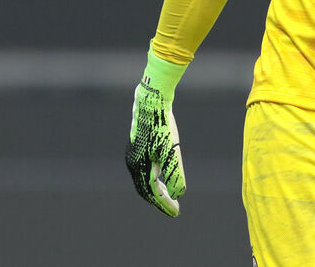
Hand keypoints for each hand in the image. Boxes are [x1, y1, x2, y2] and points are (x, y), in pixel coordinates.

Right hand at [125, 52, 187, 216]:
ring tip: (169, 197)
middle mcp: (133, 163)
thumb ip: (176, 173)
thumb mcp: (172, 150)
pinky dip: (153, 179)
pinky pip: (143, 170)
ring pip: (143, 180)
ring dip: (156, 190)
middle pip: (145, 190)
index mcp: (139, 167)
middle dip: (159, 201)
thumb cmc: (162, 126)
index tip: (177, 213)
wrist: (152, 101)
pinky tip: (162, 177)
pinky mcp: (137, 146)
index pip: (152, 193)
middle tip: (174, 209)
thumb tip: (180, 194)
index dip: (164, 204)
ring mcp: (133, 154)